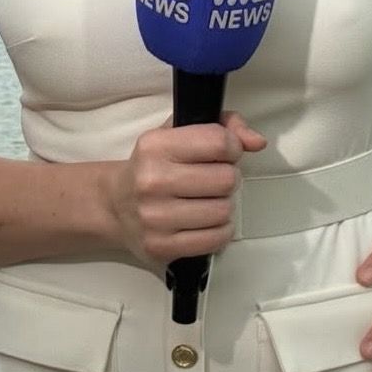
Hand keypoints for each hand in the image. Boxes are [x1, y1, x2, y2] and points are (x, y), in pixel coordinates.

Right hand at [105, 112, 265, 267]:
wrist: (114, 206)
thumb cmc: (153, 167)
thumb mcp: (177, 133)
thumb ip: (222, 125)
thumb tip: (256, 141)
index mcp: (155, 146)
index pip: (219, 142)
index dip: (232, 147)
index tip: (224, 153)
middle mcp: (152, 181)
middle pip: (226, 179)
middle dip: (227, 178)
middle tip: (214, 180)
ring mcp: (155, 217)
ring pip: (223, 211)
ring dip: (223, 205)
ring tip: (208, 200)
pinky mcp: (161, 246)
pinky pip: (215, 239)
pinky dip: (220, 231)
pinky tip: (206, 222)